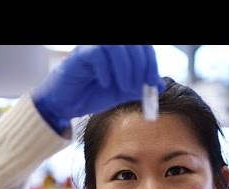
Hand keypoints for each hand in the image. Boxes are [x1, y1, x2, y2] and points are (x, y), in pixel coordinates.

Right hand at [31, 45, 165, 133]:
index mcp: (121, 52)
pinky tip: (105, 84)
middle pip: (133, 44)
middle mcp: (108, 46)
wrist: (67, 104)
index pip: (143, 48)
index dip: (151, 65)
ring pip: (116, 46)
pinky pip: (96, 54)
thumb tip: (161, 86)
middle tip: (137, 87)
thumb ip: (140, 88)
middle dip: (140, 67)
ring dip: (125, 68)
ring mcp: (93, 47)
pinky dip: (105, 70)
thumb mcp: (121, 93)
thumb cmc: (92, 95)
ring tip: (123, 87)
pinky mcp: (80, 54)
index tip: (153, 83)